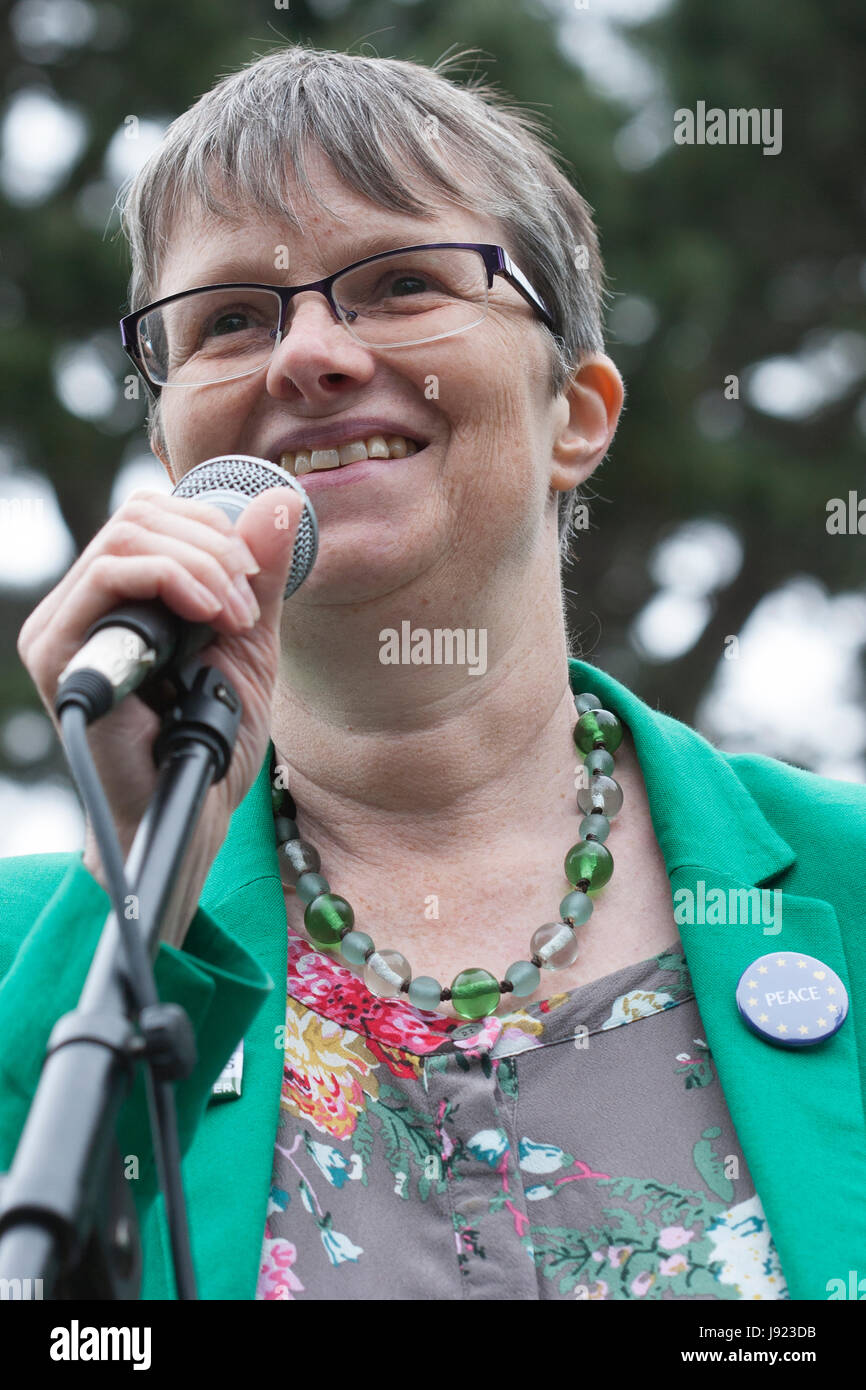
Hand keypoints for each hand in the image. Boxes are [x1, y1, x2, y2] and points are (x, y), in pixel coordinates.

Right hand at [17, 485, 303, 944]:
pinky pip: (109, 577)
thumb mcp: (250, 642)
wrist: (192, 809)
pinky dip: (174, 580)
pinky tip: (211, 617)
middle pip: (140, 515)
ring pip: (127, 536)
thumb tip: (279, 499)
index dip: (213, 526)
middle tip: (250, 601)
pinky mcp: (59, 652)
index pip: (154, 516)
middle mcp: (85, 604)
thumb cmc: (213, 736)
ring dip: (200, 564)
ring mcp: (66, 626)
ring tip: (236, 616)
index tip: (256, 577)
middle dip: (213, 544)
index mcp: (123, 596)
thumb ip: (259, 577)